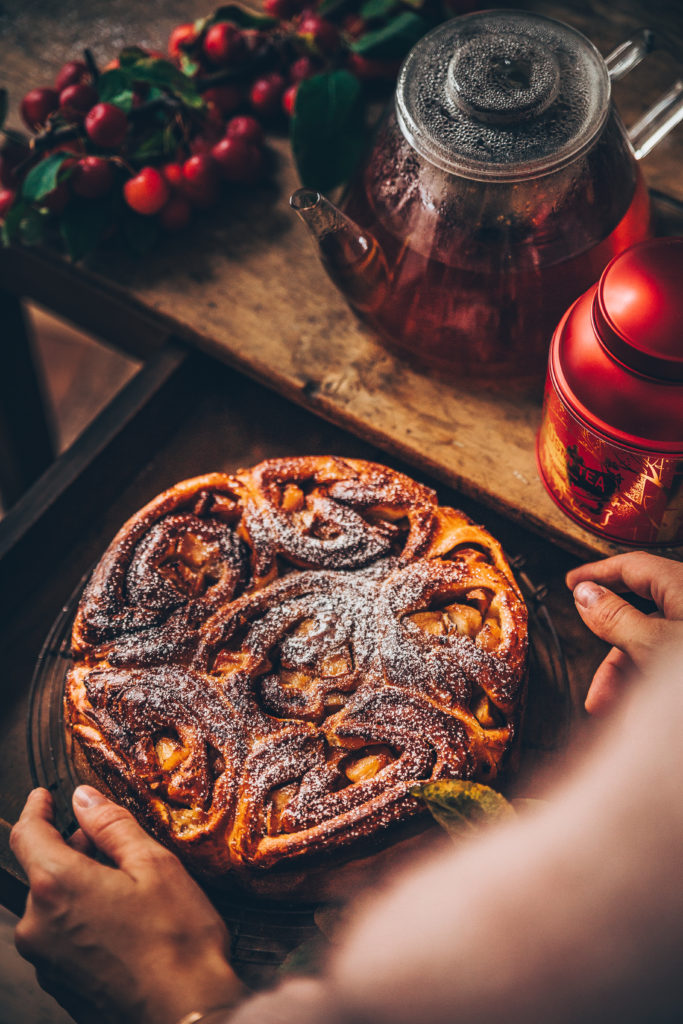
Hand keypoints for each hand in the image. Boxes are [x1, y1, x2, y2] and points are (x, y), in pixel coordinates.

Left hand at [10, 786, 244, 1023]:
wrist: (186, 1014)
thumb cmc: (176, 941)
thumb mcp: (154, 864)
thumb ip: (112, 825)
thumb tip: (85, 798)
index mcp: (57, 885)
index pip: (27, 833)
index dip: (38, 808)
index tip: (45, 796)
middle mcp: (39, 925)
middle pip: (43, 868)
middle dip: (72, 848)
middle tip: (110, 840)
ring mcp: (46, 960)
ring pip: (53, 903)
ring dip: (79, 883)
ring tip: (126, 884)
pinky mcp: (60, 984)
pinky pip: (60, 935)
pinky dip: (81, 916)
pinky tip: (121, 920)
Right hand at [566, 551, 682, 715]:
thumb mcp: (654, 643)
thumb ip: (615, 617)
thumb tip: (584, 594)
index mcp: (682, 586)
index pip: (631, 566)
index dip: (596, 573)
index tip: (571, 582)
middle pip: (640, 619)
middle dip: (612, 658)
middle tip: (596, 682)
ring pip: (655, 649)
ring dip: (630, 682)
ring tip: (617, 713)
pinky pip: (670, 668)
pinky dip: (651, 686)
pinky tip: (638, 714)